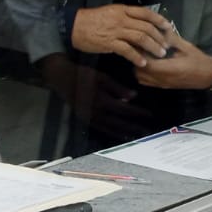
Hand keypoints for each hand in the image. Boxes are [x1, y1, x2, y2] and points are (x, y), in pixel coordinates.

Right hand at [38, 53, 154, 138]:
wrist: (62, 79)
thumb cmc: (83, 75)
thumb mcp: (102, 77)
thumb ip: (118, 88)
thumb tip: (133, 96)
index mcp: (102, 101)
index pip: (125, 109)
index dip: (138, 113)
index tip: (149, 115)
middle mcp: (96, 113)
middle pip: (119, 123)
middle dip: (134, 128)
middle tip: (146, 132)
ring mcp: (90, 118)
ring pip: (110, 129)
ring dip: (124, 133)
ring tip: (136, 136)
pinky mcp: (85, 119)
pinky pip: (102, 129)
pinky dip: (113, 133)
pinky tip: (120, 134)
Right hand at [71, 4, 171, 65]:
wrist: (73, 25)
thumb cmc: (92, 20)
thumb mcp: (110, 12)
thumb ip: (125, 16)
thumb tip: (139, 23)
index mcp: (122, 10)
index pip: (145, 12)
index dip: (159, 19)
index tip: (168, 27)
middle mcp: (122, 19)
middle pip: (146, 27)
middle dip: (159, 37)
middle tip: (166, 46)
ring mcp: (116, 31)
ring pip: (140, 38)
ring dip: (152, 47)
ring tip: (160, 55)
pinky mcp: (109, 42)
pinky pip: (127, 50)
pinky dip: (137, 57)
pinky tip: (143, 63)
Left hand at [134, 32, 211, 89]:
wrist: (208, 76)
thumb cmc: (199, 60)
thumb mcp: (186, 46)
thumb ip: (171, 39)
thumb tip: (158, 28)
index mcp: (170, 69)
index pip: (147, 63)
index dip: (141, 53)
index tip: (141, 42)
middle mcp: (163, 79)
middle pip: (140, 71)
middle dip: (138, 59)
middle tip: (141, 46)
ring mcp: (162, 84)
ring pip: (140, 77)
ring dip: (139, 66)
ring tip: (144, 54)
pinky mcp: (162, 86)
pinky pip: (145, 80)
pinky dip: (142, 72)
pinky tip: (149, 62)